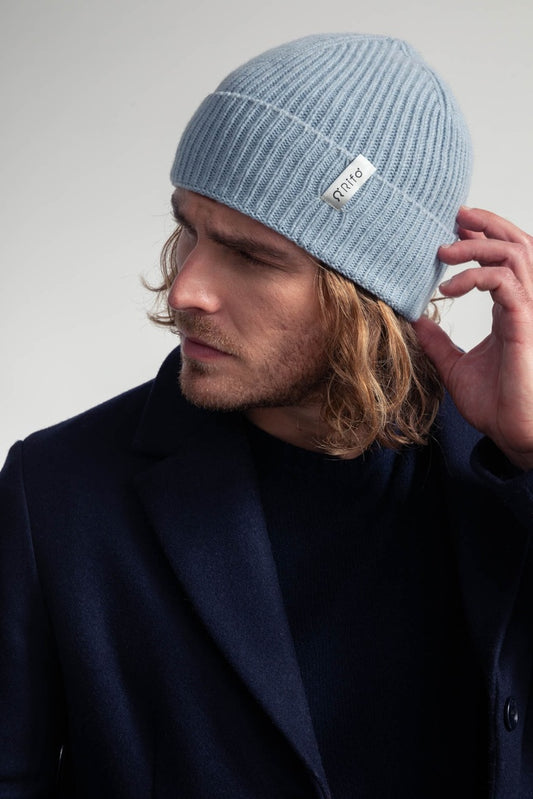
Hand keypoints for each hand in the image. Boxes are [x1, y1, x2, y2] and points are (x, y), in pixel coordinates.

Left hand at [414, 206, 532, 470]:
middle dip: (487, 224)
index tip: (454, 228)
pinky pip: (507, 283)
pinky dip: (477, 276)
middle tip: (455, 216)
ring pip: (515, 255)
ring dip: (477, 245)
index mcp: (512, 311)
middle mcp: (525, 305)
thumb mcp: (456, 367)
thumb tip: (417, 322)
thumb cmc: (495, 405)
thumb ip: (439, 343)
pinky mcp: (525, 325)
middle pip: (518, 244)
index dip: (483, 237)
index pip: (506, 259)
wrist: (513, 434)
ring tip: (444, 251)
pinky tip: (450, 288)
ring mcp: (529, 313)